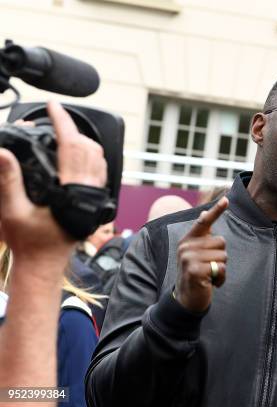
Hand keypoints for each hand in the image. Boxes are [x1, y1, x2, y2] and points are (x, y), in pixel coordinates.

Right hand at [0, 101, 106, 265]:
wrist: (45, 264)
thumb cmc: (30, 242)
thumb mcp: (13, 211)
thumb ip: (8, 180)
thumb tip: (3, 152)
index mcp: (72, 190)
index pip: (72, 145)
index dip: (62, 121)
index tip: (53, 106)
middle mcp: (89, 191)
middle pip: (88, 147)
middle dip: (72, 128)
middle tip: (53, 117)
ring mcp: (95, 195)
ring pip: (98, 157)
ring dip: (82, 140)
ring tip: (62, 130)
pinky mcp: (95, 200)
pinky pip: (99, 170)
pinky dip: (89, 155)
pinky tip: (75, 152)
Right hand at [175, 197, 228, 312]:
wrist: (186, 299)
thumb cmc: (196, 273)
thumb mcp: (197, 253)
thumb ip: (202, 237)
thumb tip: (203, 215)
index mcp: (188, 240)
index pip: (204, 222)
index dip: (216, 210)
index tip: (226, 200)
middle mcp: (186, 246)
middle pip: (221, 242)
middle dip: (221, 257)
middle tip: (208, 267)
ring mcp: (189, 258)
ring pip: (223, 256)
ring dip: (221, 269)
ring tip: (209, 275)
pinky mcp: (194, 270)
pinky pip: (220, 268)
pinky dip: (220, 278)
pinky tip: (211, 283)